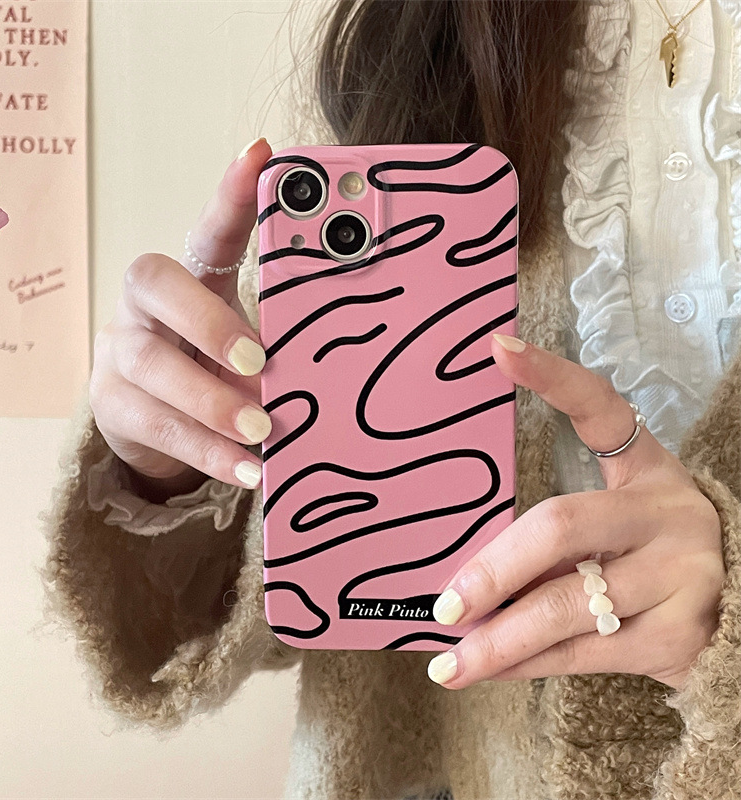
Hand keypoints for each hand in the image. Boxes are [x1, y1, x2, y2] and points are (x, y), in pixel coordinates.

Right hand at [89, 136, 272, 496]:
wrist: (157, 427)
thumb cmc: (216, 375)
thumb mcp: (250, 353)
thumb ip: (281, 344)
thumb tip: (337, 359)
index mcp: (189, 278)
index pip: (207, 229)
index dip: (231, 196)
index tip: (264, 156)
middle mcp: (144, 304)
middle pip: (154, 282)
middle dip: (208, 320)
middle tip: (259, 360)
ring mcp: (118, 352)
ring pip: (150, 364)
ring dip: (210, 400)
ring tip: (261, 428)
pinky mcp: (111, 404)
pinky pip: (151, 425)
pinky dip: (203, 450)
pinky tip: (245, 468)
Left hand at [427, 333, 724, 691]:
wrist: (737, 621)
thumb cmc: (647, 561)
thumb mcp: (612, 529)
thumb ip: (555, 537)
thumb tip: (465, 573)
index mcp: (647, 470)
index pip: (600, 409)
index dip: (552, 377)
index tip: (497, 348)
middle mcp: (669, 513)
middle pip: (562, 526)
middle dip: (493, 569)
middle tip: (445, 604)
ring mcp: (681, 577)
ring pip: (568, 605)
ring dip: (500, 638)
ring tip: (450, 661)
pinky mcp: (680, 638)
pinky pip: (584, 653)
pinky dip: (528, 664)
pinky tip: (490, 671)